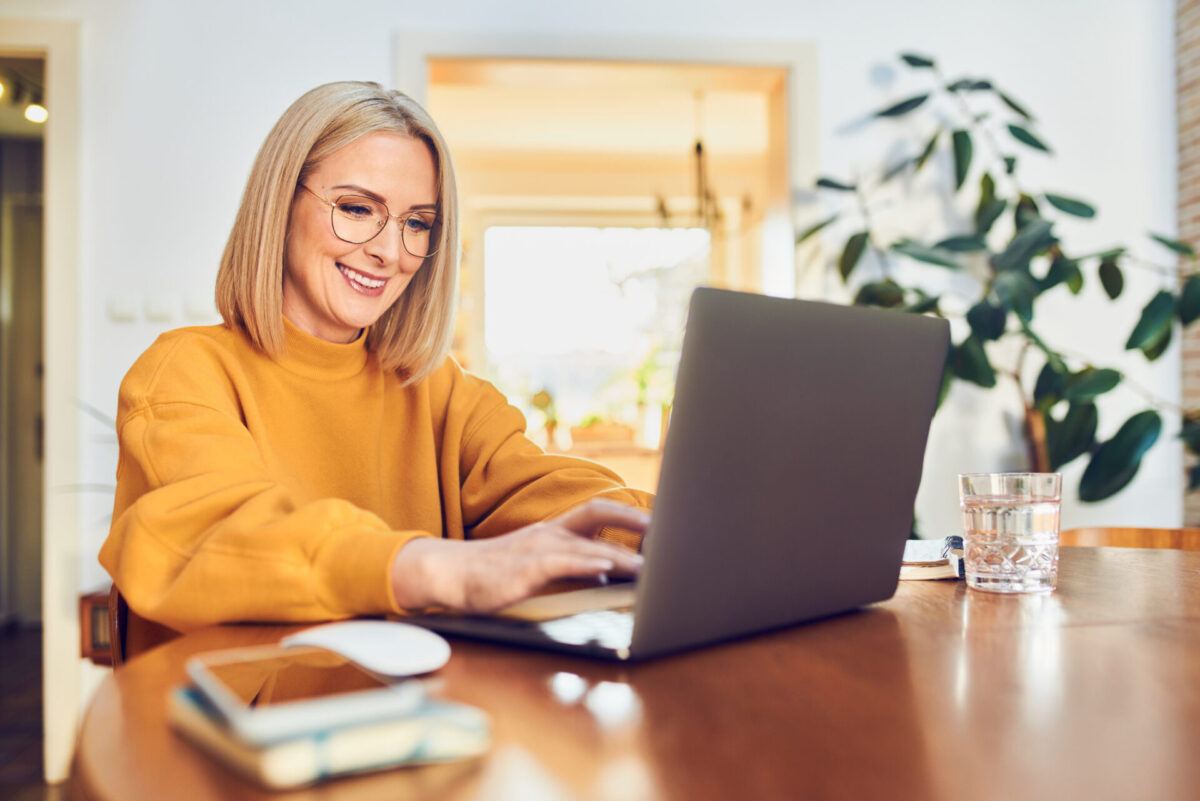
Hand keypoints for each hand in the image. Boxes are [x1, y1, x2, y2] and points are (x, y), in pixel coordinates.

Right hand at [390, 499, 650, 613]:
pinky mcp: (527, 568)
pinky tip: (608, 568)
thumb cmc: (492, 574)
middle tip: (667, 532)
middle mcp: (549, 533)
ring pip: (588, 543)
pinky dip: (588, 564)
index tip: (657, 522)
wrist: (449, 574)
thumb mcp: (536, 566)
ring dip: (622, 554)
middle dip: (633, 520)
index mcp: (553, 531)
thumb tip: (606, 573)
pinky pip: (563, 562)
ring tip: (651, 565)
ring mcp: (538, 548)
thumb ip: (569, 566)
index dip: (627, 514)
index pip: (596, 512)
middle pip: (598, 514)